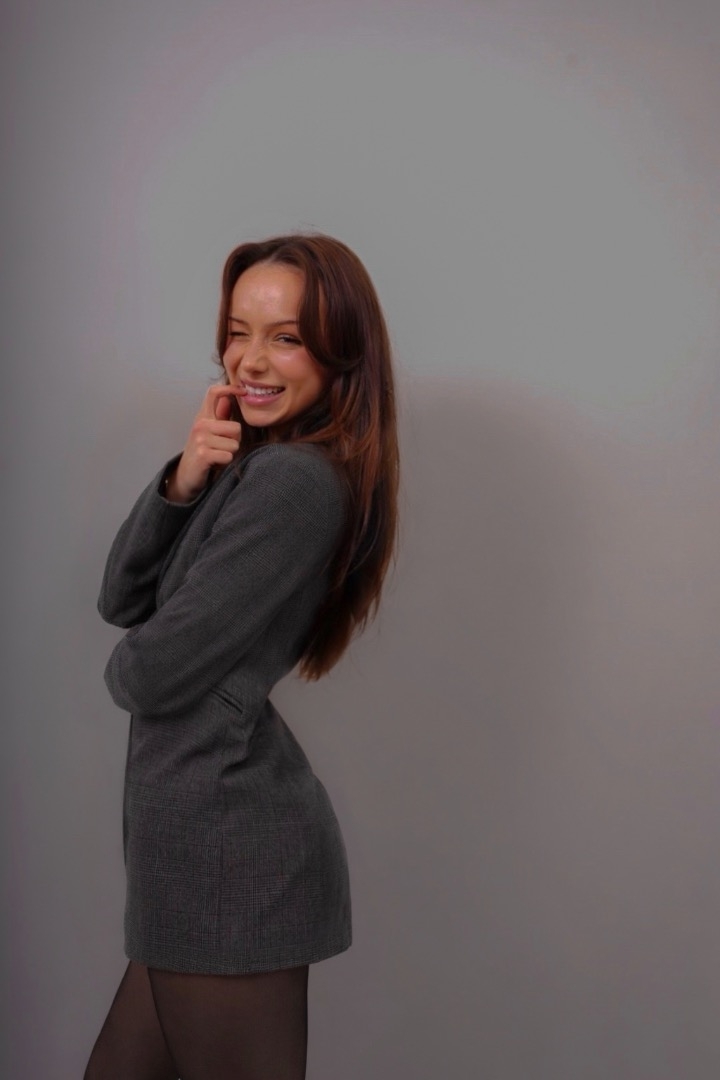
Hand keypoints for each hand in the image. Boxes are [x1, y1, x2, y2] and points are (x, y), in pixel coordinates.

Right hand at [166, 384, 246, 502]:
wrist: (187, 476)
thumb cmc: (203, 453)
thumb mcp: (210, 432)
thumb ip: (220, 416)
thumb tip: (229, 399)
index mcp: (203, 417)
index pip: (213, 392)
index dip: (230, 388)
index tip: (243, 391)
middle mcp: (200, 424)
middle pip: (236, 427)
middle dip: (235, 441)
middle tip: (222, 448)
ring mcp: (200, 439)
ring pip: (235, 444)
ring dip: (230, 453)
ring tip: (218, 456)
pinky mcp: (203, 454)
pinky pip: (228, 456)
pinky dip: (225, 462)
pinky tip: (215, 463)